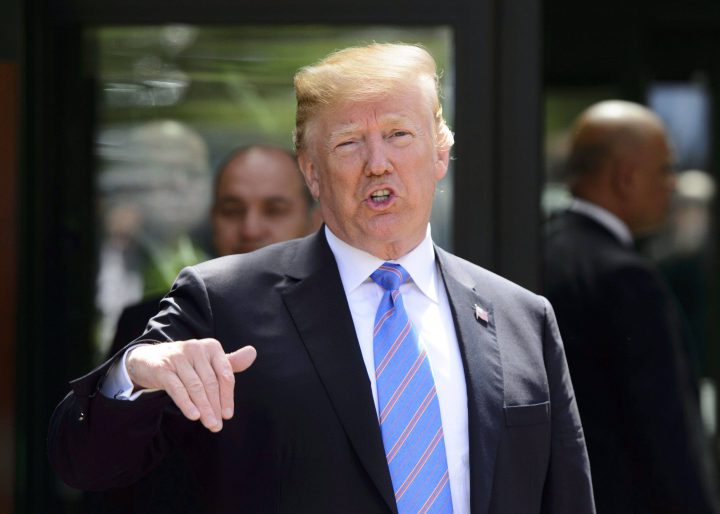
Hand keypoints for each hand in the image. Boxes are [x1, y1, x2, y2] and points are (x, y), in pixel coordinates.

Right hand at [126, 339, 255, 431]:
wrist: (149, 360)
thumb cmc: (185, 363)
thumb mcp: (208, 362)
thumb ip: (230, 362)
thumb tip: (253, 353)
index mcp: (211, 347)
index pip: (225, 374)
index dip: (227, 396)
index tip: (228, 415)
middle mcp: (196, 348)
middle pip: (211, 382)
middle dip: (216, 406)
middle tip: (218, 426)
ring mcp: (178, 357)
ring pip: (195, 386)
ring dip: (204, 408)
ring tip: (209, 424)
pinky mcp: (162, 368)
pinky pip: (177, 388)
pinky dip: (186, 403)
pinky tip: (194, 416)